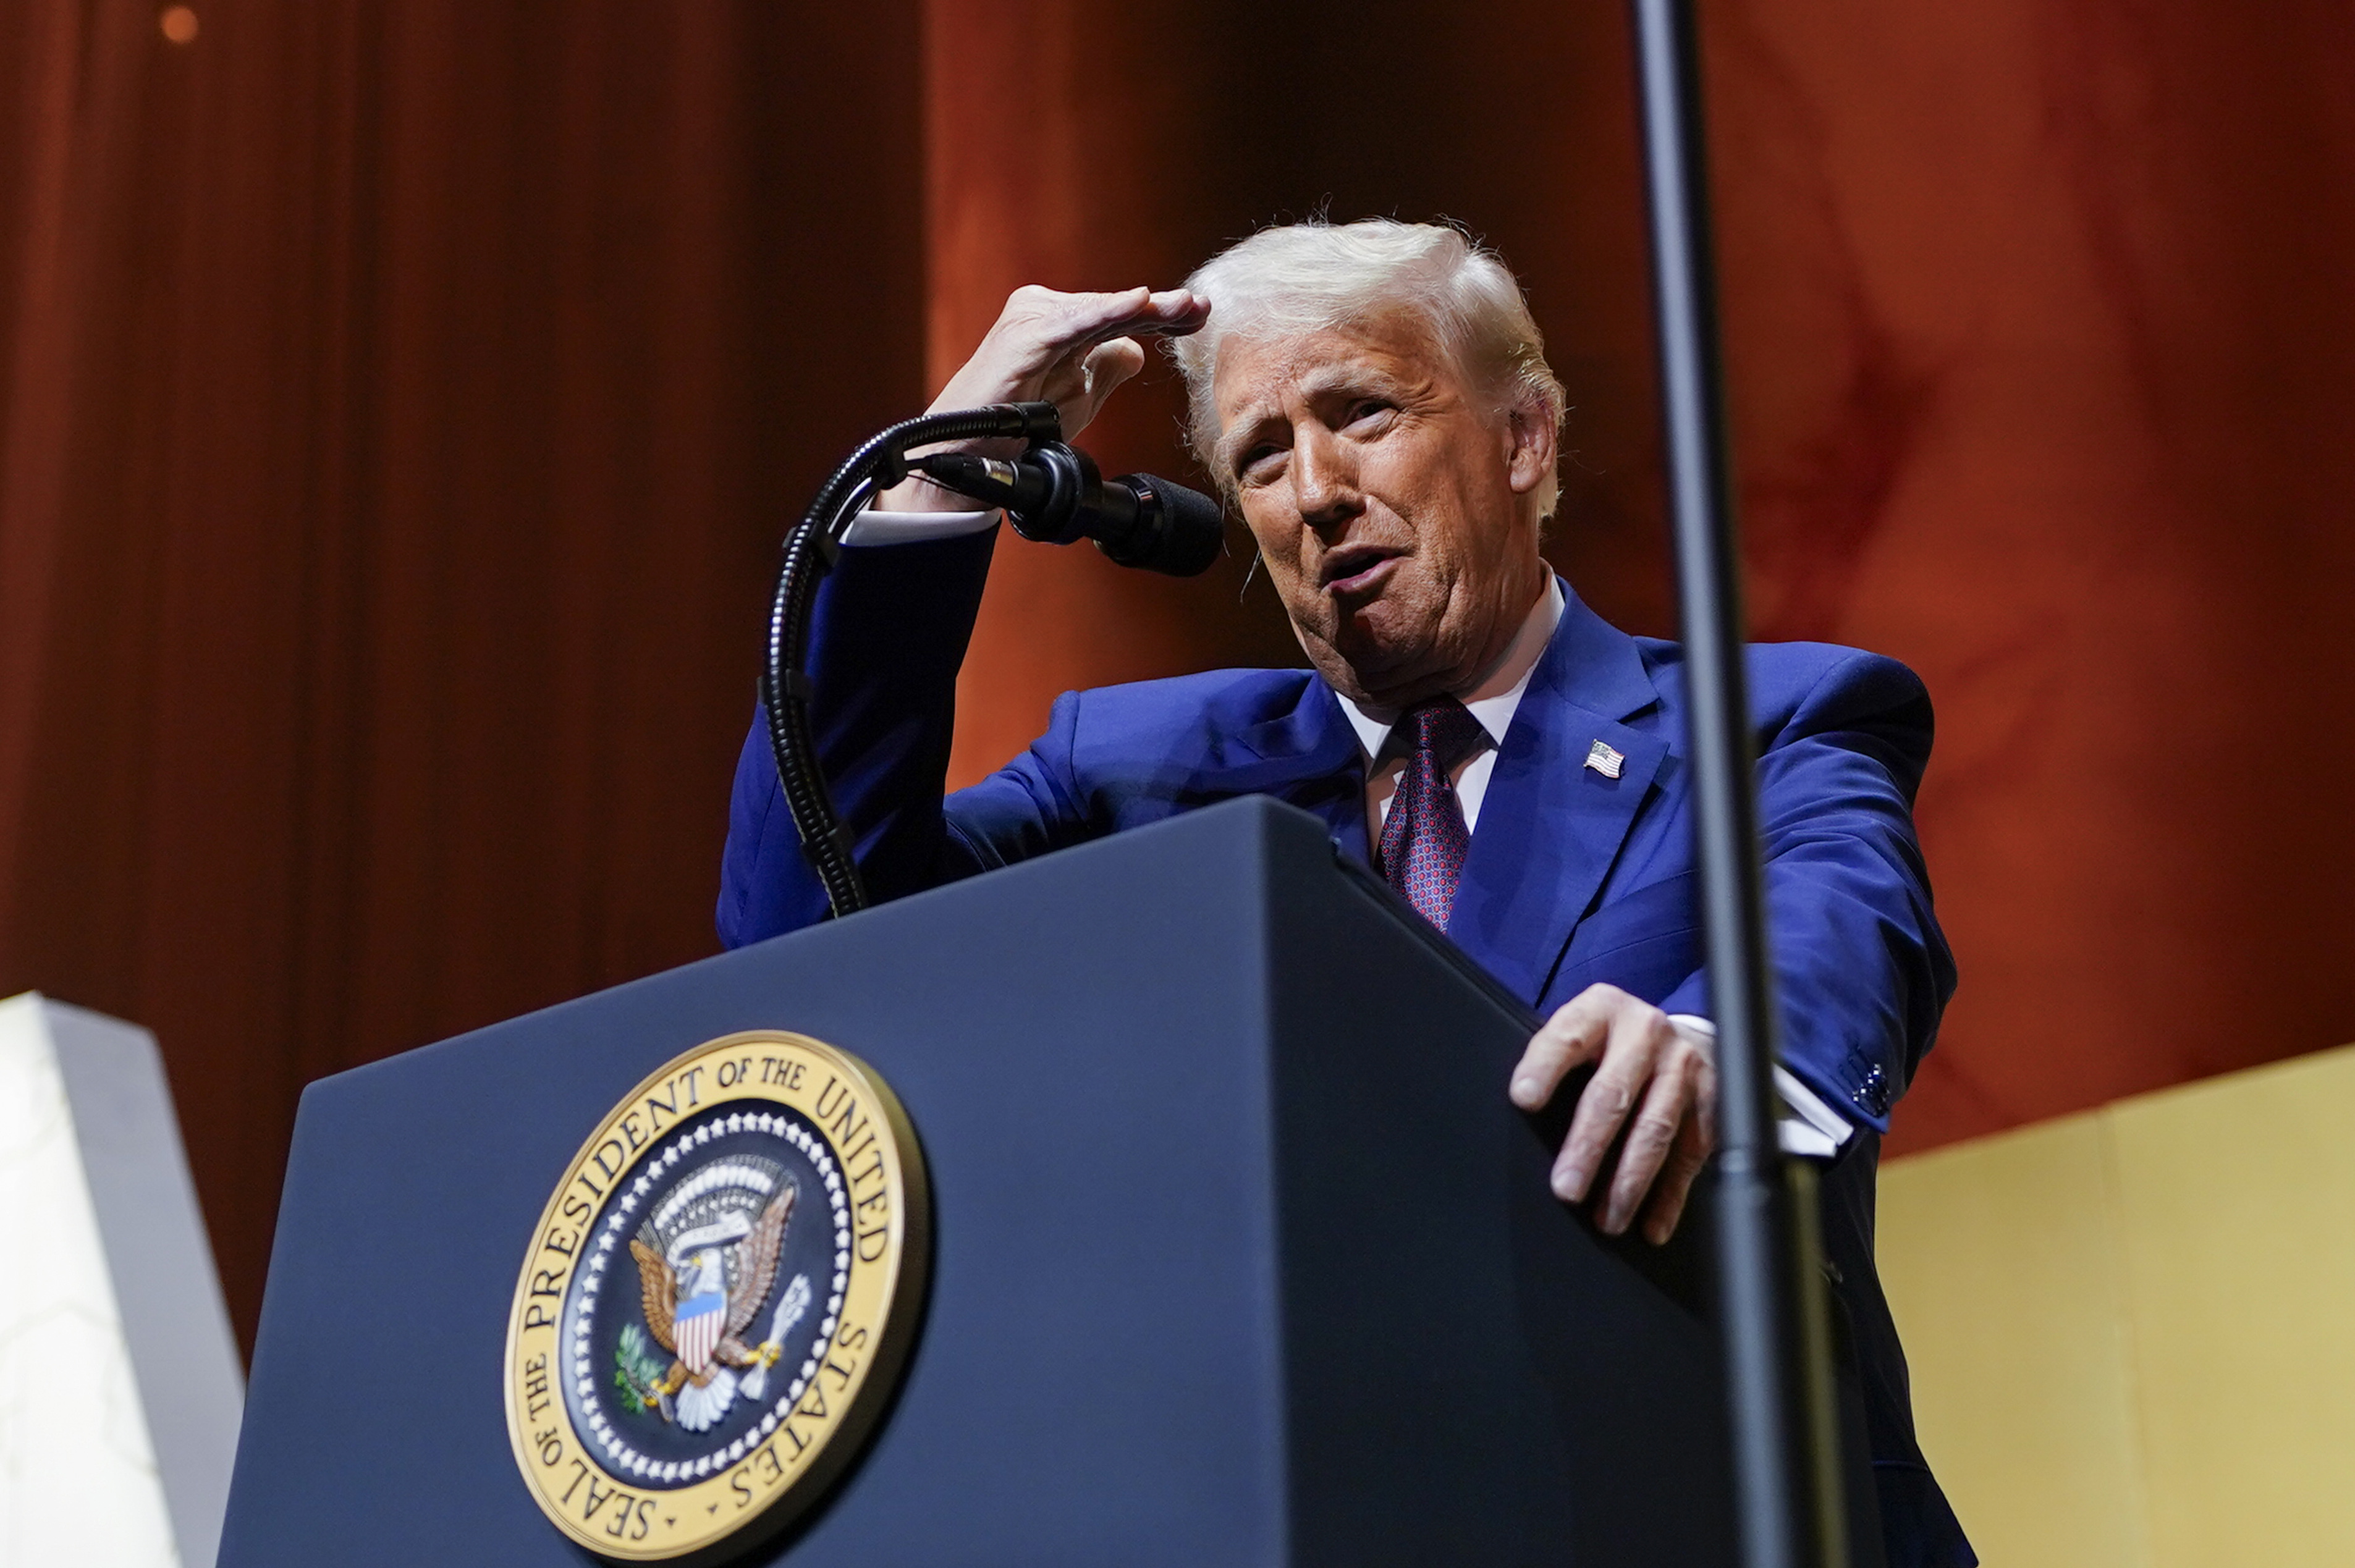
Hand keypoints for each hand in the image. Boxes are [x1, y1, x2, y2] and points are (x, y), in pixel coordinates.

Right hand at [882, 285, 1209, 510]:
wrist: (970, 457)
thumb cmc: (1018, 428)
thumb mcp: (1077, 396)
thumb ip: (1106, 369)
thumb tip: (1137, 350)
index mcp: (1059, 323)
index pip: (1119, 315)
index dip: (1162, 316)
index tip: (1201, 316)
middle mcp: (1044, 312)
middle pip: (1114, 309)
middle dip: (1161, 310)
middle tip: (1202, 307)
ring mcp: (1030, 322)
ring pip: (1099, 313)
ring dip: (1143, 309)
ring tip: (1182, 307)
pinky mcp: (1022, 340)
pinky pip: (1072, 326)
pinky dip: (1106, 314)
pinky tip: (1139, 304)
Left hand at [1508, 984, 1717, 1244]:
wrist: (1675, 1034)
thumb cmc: (1608, 1043)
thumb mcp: (1580, 1033)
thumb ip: (1554, 1062)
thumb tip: (1523, 1113)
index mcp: (1602, 1009)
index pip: (1568, 1037)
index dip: (1545, 1067)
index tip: (1523, 1099)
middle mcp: (1646, 1032)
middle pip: (1614, 1093)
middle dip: (1589, 1145)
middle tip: (1566, 1188)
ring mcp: (1683, 1066)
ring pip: (1655, 1129)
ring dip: (1629, 1181)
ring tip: (1607, 1219)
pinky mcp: (1712, 1099)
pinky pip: (1691, 1153)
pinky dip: (1671, 1195)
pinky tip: (1652, 1224)